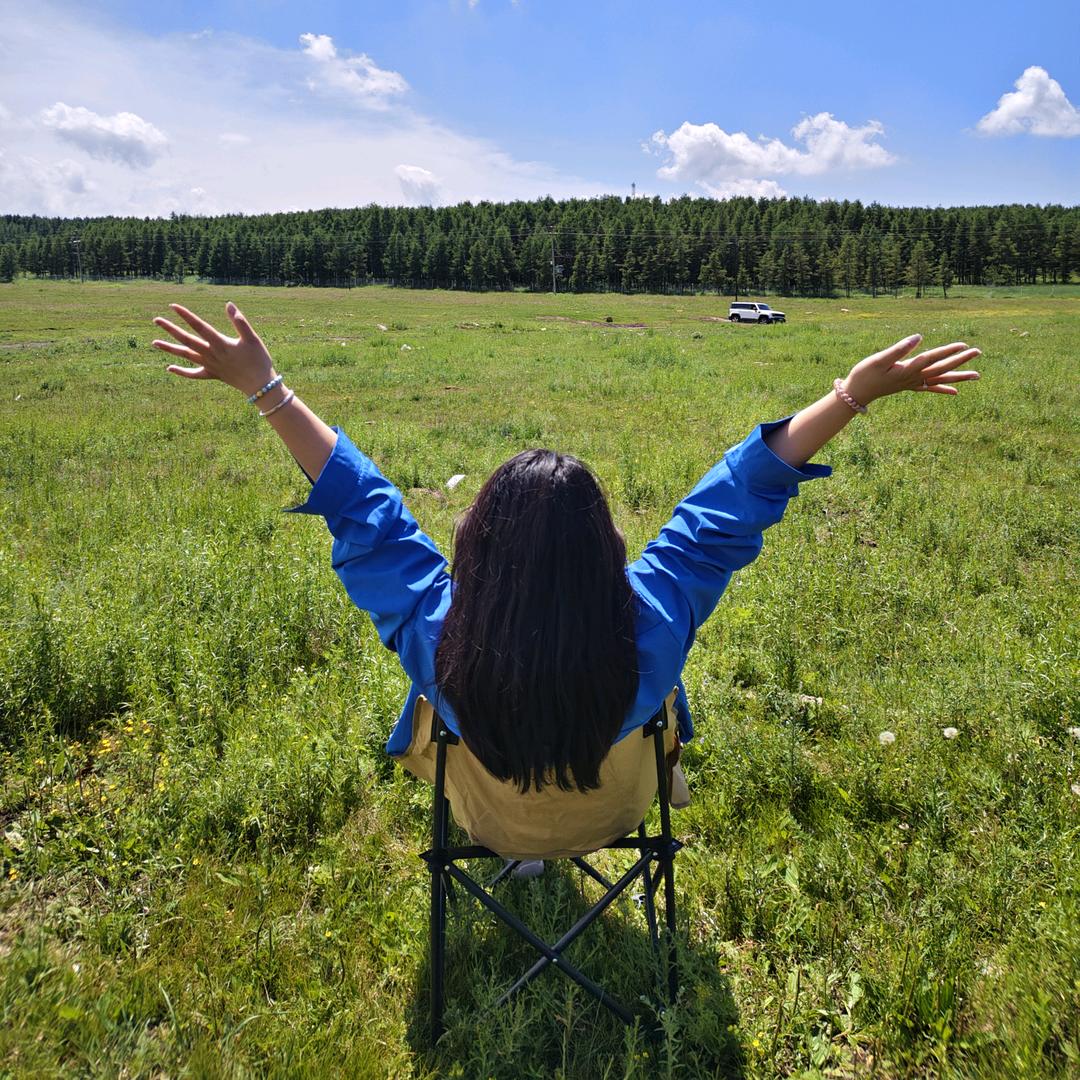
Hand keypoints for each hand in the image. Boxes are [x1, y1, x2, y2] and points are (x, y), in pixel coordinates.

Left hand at [152, 302, 273, 396]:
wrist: (260, 385)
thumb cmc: (259, 360)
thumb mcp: (252, 339)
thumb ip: (240, 322)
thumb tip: (228, 304)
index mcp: (220, 343)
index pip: (199, 326)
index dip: (186, 315)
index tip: (173, 306)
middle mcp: (211, 354)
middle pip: (186, 340)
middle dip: (170, 329)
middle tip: (156, 320)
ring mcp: (210, 365)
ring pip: (186, 356)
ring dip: (169, 349)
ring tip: (154, 343)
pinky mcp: (213, 374)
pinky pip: (194, 374)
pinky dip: (181, 371)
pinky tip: (169, 368)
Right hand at [844, 334, 980, 405]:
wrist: (856, 393)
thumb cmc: (864, 374)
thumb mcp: (879, 359)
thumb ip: (899, 349)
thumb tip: (919, 337)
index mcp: (908, 370)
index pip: (932, 358)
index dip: (948, 351)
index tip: (964, 345)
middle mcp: (913, 378)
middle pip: (941, 369)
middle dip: (960, 361)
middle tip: (978, 352)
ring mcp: (912, 384)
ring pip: (939, 379)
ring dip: (958, 377)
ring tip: (977, 375)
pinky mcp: (908, 386)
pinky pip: (930, 388)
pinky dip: (943, 389)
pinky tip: (955, 392)